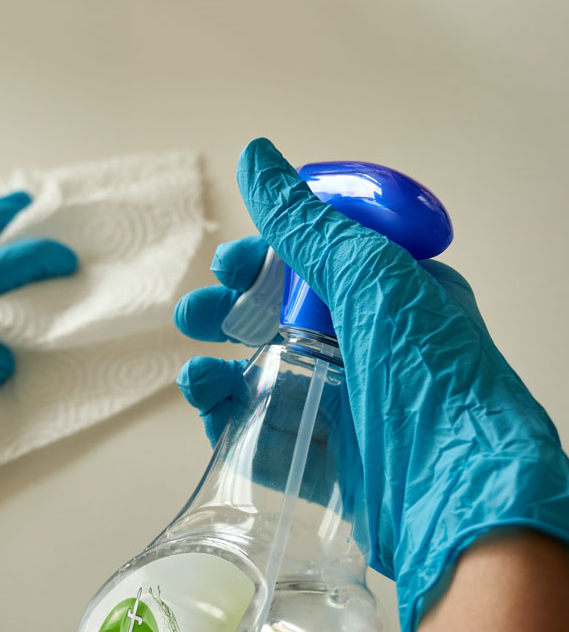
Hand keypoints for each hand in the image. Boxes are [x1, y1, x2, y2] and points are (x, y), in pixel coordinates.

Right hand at [174, 138, 568, 629]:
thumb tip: (256, 156)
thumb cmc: (433, 380)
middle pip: (278, 321)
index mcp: (391, 298)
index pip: (313, 264)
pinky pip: (264, 435)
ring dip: (219, 370)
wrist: (460, 499)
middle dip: (227, 314)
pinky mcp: (327, 464)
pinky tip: (211, 409)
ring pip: (263, 379)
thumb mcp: (370, 278)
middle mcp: (367, 350)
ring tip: (195, 374)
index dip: (262, 260)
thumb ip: (305, 223)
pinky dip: (230, 421)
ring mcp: (346, 409)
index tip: (228, 265)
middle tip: (194, 316)